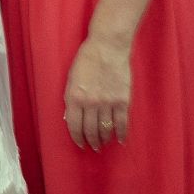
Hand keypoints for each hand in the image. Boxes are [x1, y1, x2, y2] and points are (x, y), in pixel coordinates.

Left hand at [63, 36, 131, 150]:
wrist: (108, 47)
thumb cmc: (87, 59)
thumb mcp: (71, 78)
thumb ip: (70, 98)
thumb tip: (70, 118)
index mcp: (74, 97)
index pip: (74, 126)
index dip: (77, 138)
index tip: (80, 144)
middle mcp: (90, 103)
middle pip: (90, 131)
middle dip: (91, 142)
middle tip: (93, 147)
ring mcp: (107, 103)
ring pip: (105, 129)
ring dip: (104, 139)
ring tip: (104, 143)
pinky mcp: (122, 101)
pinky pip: (122, 123)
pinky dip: (121, 134)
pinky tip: (120, 140)